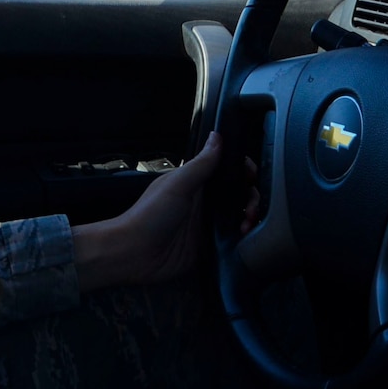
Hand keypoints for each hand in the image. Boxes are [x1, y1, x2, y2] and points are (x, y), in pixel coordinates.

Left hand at [72, 133, 263, 291]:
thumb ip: (201, 163)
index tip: (253, 175)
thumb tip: (217, 135)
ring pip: (240, 216)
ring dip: (251, 217)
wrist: (134, 253)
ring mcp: (208, 225)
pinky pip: (234, 240)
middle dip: (253, 197)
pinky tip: (245, 238)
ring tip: (247, 224)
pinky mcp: (210, 247)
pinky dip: (244, 238)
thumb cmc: (150, 214)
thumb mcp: (177, 184)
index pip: (228, 171)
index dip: (244, 171)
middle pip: (240, 194)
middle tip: (252, 207)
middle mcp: (205, 202)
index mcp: (197, 183)